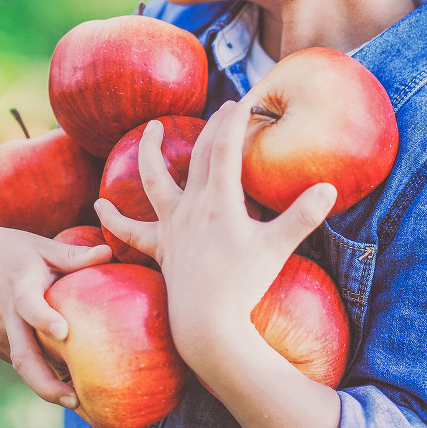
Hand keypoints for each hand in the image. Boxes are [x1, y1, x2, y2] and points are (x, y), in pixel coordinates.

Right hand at [0, 219, 112, 406]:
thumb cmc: (10, 250)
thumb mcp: (40, 247)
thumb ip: (73, 255)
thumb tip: (108, 252)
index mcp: (19, 287)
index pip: (29, 305)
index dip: (44, 318)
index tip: (63, 332)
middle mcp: (4, 316)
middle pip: (23, 357)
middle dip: (47, 385)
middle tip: (76, 402)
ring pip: (24, 365)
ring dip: (48, 382)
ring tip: (79, 398)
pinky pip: (19, 361)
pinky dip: (38, 369)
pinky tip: (61, 379)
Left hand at [94, 102, 336, 375]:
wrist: (207, 327)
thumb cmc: (243, 287)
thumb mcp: (277, 248)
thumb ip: (303, 216)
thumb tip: (330, 187)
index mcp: (219, 201)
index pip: (225, 149)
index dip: (234, 122)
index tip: (244, 101)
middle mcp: (191, 207)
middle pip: (199, 155)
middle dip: (213, 128)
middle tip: (225, 109)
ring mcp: (172, 227)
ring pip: (153, 180)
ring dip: (151, 151)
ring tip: (152, 128)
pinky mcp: (160, 250)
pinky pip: (131, 233)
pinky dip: (112, 219)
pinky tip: (96, 205)